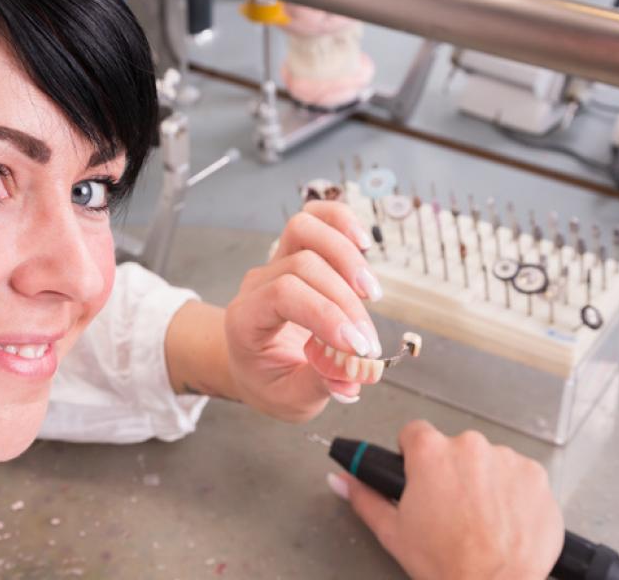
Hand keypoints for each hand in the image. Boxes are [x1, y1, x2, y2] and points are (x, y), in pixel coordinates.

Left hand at [223, 200, 384, 421]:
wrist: (252, 362)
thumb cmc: (269, 379)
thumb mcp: (289, 399)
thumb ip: (317, 387)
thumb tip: (350, 379)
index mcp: (245, 320)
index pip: (282, 296)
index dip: (325, 314)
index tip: (359, 347)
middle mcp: (258, 284)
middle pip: (303, 266)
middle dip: (345, 303)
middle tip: (370, 343)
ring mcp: (276, 262)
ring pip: (304, 229)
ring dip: (346, 255)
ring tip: (372, 293)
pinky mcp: (297, 252)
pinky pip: (315, 218)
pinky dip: (341, 221)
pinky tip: (364, 243)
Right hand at [329, 420, 563, 579]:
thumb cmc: (447, 563)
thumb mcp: (393, 532)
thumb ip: (364, 497)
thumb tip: (341, 480)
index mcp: (430, 453)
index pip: (415, 433)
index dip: (414, 456)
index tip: (421, 476)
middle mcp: (470, 446)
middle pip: (454, 448)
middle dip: (452, 472)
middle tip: (450, 510)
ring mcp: (507, 459)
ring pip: (488, 462)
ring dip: (484, 482)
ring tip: (480, 520)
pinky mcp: (537, 477)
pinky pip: (520, 476)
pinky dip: (514, 494)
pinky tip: (504, 521)